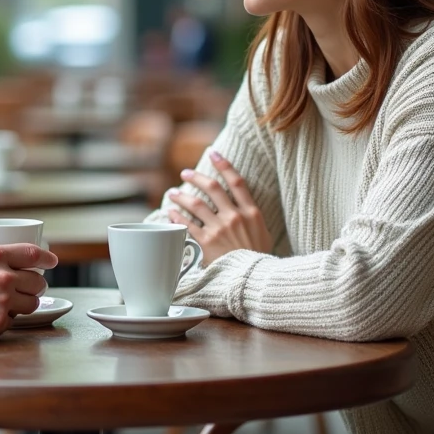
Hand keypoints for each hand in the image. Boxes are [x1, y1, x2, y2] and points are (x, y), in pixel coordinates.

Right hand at [0, 242, 57, 344]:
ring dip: (24, 303)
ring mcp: (3, 302)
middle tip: (26, 288)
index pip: (32, 254)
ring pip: (31, 303)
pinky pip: (13, 320)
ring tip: (10, 303)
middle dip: (34, 285)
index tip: (52, 262)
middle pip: (37, 282)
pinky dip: (6, 318)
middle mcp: (3, 277)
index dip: (46, 258)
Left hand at [168, 150, 272, 265]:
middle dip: (196, 177)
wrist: (255, 279)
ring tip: (172, 192)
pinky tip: (171, 212)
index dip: (224, 164)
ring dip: (181, 195)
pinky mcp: (207, 242)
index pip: (236, 181)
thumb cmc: (259, 257)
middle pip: (212, 188)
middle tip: (185, 172)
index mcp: (251, 212)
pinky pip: (187, 224)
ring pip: (196, 203)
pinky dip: (177, 216)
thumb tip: (239, 205)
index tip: (213, 153)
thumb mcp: (263, 233)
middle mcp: (235, 217)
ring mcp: (220, 229)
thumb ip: (250, 217)